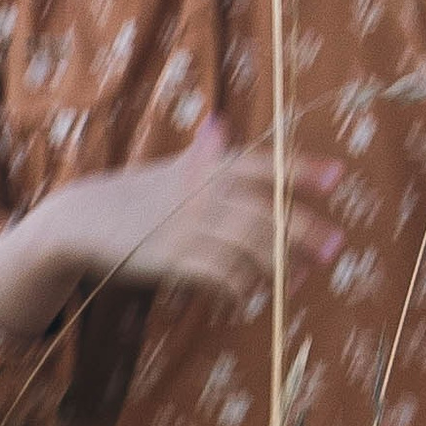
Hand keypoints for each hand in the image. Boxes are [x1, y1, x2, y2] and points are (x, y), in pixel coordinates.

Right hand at [99, 114, 346, 307]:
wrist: (87, 217)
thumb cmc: (143, 193)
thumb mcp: (179, 167)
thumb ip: (210, 154)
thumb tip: (227, 128)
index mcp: (210, 165)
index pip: (264, 164)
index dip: (302, 170)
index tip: (339, 178)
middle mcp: (203, 191)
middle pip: (265, 211)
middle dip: (305, 230)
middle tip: (336, 248)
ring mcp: (188, 225)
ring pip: (248, 245)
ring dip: (278, 265)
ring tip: (295, 282)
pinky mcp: (172, 258)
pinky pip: (218, 274)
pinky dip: (240, 287)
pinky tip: (250, 297)